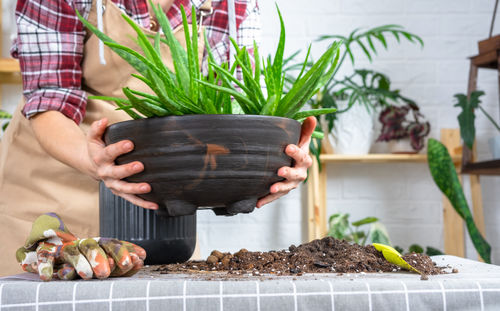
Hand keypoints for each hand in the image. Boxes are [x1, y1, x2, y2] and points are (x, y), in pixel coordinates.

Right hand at [16, 213, 145, 280]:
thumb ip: (122, 263)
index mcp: (99, 245)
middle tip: (106, 272)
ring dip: (80, 262)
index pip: (112, 244)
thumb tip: (142, 259)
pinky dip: (46, 266)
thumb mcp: (105, 263)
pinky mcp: (46, 254)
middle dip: (101, 257)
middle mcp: (83, 243)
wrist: (51, 252)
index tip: (136, 259)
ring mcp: (65, 248)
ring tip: (87, 275)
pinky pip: (45, 257)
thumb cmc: (85, 262)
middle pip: (93, 245)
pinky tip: (49, 277)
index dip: (124, 251)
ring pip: (73, 251)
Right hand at [88, 118, 157, 209]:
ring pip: (124, 189)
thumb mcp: (94, 137)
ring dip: (136, 189)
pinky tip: (155, 205)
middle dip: (128, 170)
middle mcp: (106, 173)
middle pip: (116, 173)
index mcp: (100, 158)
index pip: (109, 153)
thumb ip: (98, 128)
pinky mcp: (120, 192)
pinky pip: (132, 200)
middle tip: (140, 165)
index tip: (130, 143)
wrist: (91, 164)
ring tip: (148, 187)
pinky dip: (143, 203)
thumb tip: (104, 120)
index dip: (119, 148)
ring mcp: (113, 184)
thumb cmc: (97, 148)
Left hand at [256, 116, 315, 207]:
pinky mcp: (282, 191)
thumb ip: (306, 130)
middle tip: (280, 170)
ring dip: (279, 188)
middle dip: (288, 173)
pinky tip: (258, 203)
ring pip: (286, 187)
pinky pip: (275, 196)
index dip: (296, 152)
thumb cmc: (297, 149)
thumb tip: (312, 117)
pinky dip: (267, 199)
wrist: (294, 165)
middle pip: (296, 174)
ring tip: (271, 188)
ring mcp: (291, 184)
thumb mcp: (301, 139)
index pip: (302, 156)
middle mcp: (300, 173)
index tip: (288, 147)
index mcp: (304, 160)